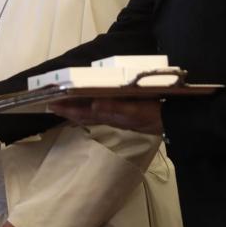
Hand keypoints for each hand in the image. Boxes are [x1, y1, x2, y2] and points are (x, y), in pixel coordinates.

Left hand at [49, 97, 163, 134]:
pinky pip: (102, 114)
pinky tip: (90, 107)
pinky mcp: (125, 116)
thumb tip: (93, 105)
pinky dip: (92, 111)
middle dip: (68, 111)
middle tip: (52, 105)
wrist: (173, 122)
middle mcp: (111, 118)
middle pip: (84, 116)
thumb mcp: (135, 110)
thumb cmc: (154, 114)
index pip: (84, 113)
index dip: (68, 109)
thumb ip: (115, 108)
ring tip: (65, 106)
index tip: (52, 104)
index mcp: (111, 115)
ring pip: (92, 116)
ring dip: (77, 111)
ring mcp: (117, 118)